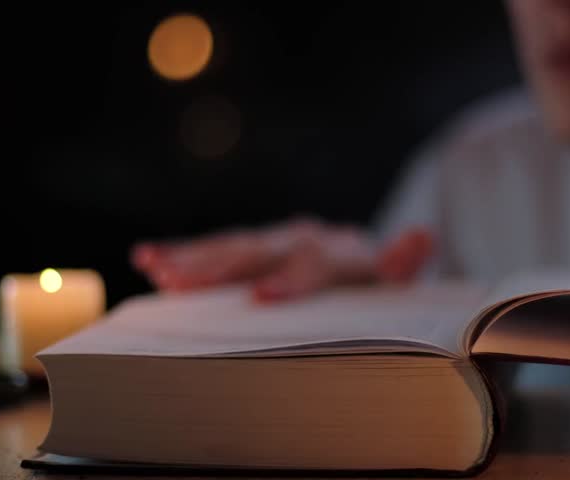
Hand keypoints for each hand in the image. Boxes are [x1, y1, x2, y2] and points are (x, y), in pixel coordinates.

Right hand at [131, 218, 432, 302]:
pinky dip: (183, 253)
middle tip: (177, 281)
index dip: (290, 280)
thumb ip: (404, 265)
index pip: (313, 263)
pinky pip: (218, 249)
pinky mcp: (256, 248)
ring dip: (191, 258)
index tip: (261, 298)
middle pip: (260, 251)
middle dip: (219, 267)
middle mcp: (304, 238)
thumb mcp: (400, 284)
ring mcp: (277, 240)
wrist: (368, 263)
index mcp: (342, 251)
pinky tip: (147, 258)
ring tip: (152, 267)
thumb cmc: (380, 287)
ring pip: (232, 248)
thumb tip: (422, 236)